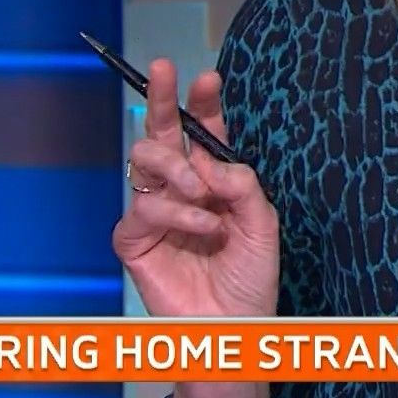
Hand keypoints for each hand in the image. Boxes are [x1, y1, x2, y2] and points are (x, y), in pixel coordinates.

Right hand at [113, 58, 280, 318]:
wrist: (234, 327)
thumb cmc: (250, 279)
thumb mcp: (263, 222)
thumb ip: (241, 184)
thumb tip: (210, 158)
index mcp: (214, 181)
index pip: (203, 133)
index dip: (202, 104)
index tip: (208, 79)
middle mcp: (181, 190)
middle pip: (162, 133)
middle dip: (162, 98)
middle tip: (165, 70)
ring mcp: (154, 212)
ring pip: (146, 161)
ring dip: (178, 169)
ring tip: (203, 193)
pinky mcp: (134, 239)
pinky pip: (144, 208)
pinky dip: (177, 213)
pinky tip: (203, 228)